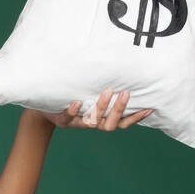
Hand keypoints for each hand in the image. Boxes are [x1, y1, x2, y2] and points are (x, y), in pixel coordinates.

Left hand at [39, 87, 153, 130]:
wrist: (45, 107)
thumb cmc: (73, 96)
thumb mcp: (90, 93)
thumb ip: (105, 87)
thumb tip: (126, 68)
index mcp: (101, 119)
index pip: (122, 123)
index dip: (135, 118)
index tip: (149, 108)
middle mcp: (91, 123)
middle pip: (109, 125)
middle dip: (119, 109)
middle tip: (125, 93)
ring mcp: (77, 122)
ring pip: (92, 121)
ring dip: (101, 107)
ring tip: (107, 91)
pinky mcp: (62, 119)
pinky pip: (68, 117)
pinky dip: (73, 110)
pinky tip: (77, 102)